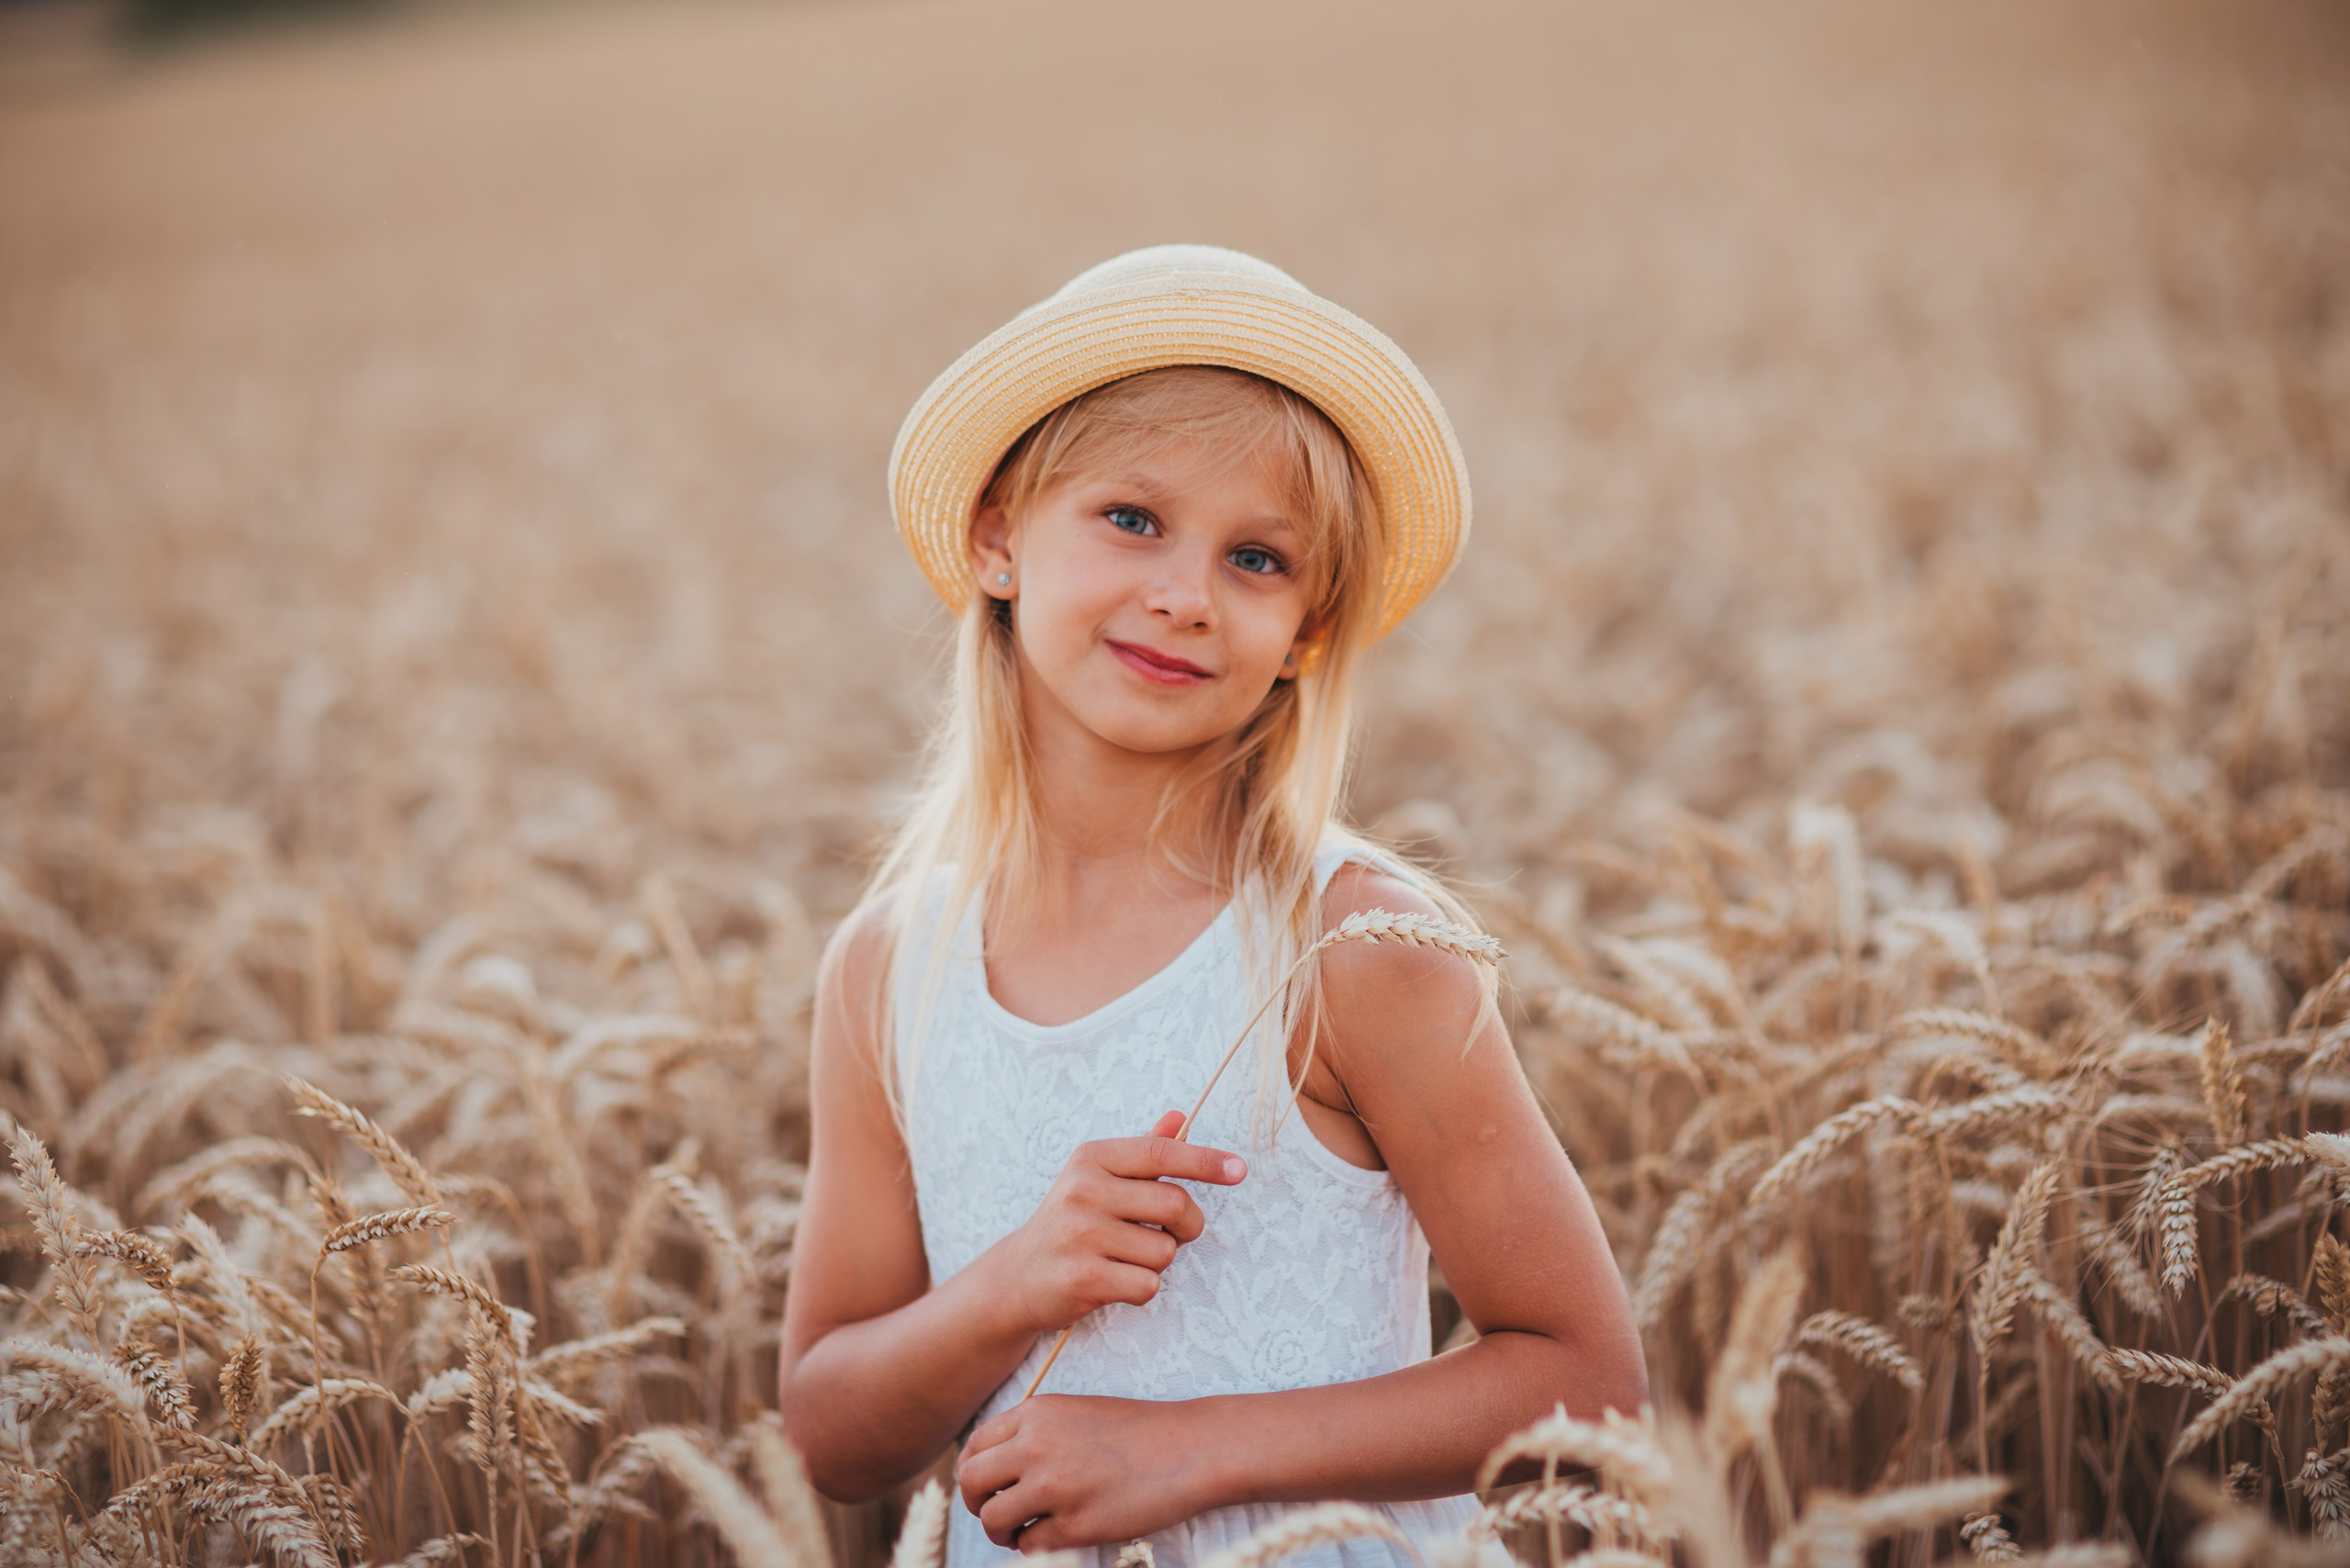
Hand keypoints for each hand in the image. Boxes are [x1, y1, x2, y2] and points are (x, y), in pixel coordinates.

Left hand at [957, 1393, 1213, 1550]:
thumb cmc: (1138, 1432)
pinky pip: (1028, 1545)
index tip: (988, 1486)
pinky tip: (1054, 1537)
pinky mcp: (1075, 1525)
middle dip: (975, 1503)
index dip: (974, 1471)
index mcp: (1037, 1412)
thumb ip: (1034, 1432)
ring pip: (991, 1519)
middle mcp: (1037, 1445)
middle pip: (969, 1481)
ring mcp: (1055, 1486)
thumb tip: (993, 1467)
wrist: (1191, 1448)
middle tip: (996, 1512)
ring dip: (1000, 1532)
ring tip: (1021, 1531)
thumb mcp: (1076, 1413)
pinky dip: (1034, 1547)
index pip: (974, 1445)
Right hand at [985, 1110, 1245, 1338]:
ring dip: (1158, 1261)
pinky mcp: (1084, 1277)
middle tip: (1171, 1234)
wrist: (1017, 1277)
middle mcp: (1084, 1190)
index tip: (1240, 1170)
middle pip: (1176, 1205)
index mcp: (1092, 1159)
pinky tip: (1114, 1280)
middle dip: (1188, 1226)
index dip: (1206, 1161)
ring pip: (1165, 1251)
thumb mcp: (1096, 1178)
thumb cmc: (1070, 1222)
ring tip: (1125, 1258)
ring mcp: (1081, 1234)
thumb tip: (1180, 1116)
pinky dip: (1141, 1287)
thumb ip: (1142, 1151)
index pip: (1161, 1153)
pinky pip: (1148, 1284)